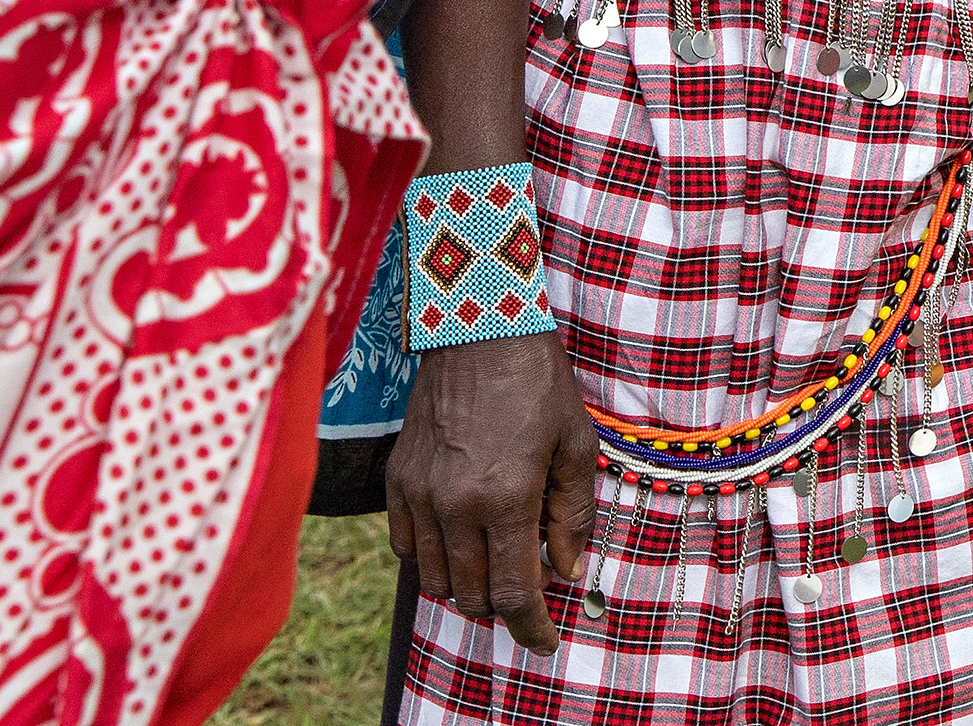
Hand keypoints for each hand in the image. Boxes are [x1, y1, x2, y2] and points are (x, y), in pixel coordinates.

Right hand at [389, 330, 597, 652]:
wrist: (479, 330)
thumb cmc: (537, 383)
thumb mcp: (576, 445)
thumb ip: (573, 516)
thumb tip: (566, 572)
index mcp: (505, 497)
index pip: (512, 592)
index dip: (530, 627)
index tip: (544, 642)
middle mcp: (454, 505)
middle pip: (471, 594)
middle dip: (502, 607)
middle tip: (527, 595)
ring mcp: (418, 495)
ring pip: (436, 578)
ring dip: (468, 586)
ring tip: (496, 566)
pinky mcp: (397, 482)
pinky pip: (407, 547)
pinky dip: (434, 559)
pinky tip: (461, 541)